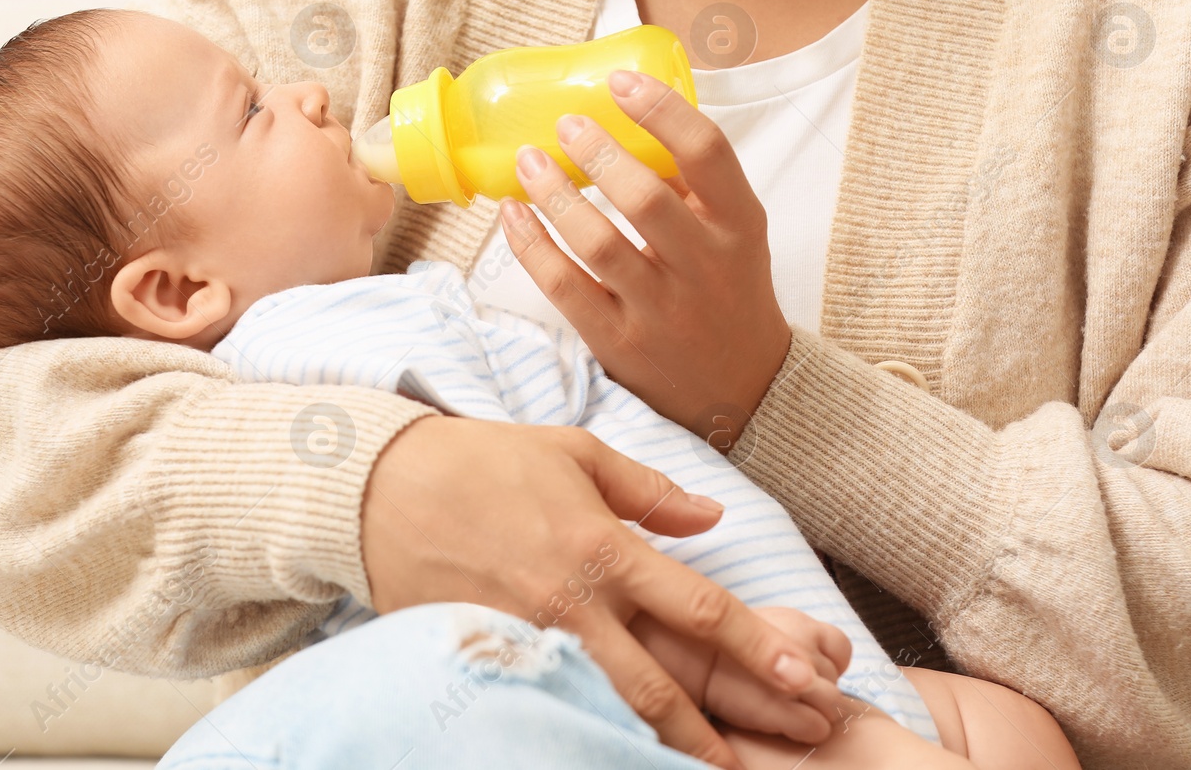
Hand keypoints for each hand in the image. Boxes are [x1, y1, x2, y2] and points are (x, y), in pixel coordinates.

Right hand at [363, 416, 840, 767]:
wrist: (382, 490)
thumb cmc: (485, 461)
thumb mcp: (575, 453)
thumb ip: (650, 491)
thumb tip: (713, 515)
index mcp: (604, 547)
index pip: (698, 607)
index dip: (758, 646)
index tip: (808, 674)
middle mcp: (576, 604)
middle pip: (668, 680)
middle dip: (733, 718)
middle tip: (795, 740)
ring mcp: (535, 641)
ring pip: (617, 707)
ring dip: (675, 744)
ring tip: (726, 769)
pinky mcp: (498, 660)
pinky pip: (562, 706)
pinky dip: (603, 733)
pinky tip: (632, 752)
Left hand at [499, 69, 789, 442]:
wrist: (743, 387)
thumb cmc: (729, 288)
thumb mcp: (734, 232)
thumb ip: (692, 183)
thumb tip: (627, 116)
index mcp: (739, 225)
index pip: (707, 152)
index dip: (661, 109)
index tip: (621, 82)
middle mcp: (704, 266)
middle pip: (645, 197)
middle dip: (598, 153)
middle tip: (565, 125)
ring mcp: (660, 308)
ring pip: (597, 243)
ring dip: (555, 196)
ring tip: (528, 161)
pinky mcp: (619, 341)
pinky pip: (564, 286)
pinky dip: (531, 245)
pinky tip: (513, 213)